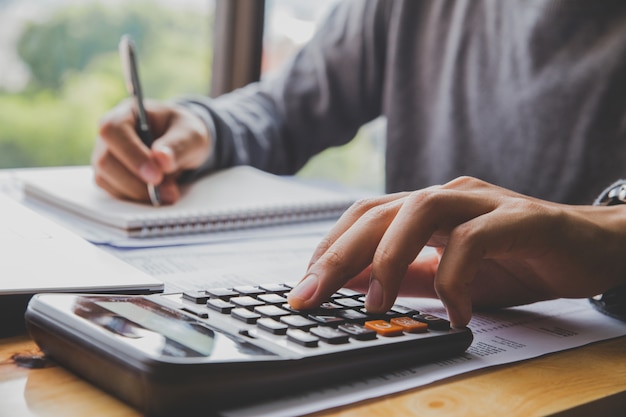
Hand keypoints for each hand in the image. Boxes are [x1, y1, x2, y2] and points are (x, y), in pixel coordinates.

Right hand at [92, 100, 210, 203]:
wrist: (184, 146)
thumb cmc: (185, 133)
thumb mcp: (191, 134)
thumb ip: (178, 144)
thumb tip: (161, 159)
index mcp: (127, 114)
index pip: (114, 131)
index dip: (132, 155)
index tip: (156, 175)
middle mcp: (110, 135)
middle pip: (106, 160)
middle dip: (136, 182)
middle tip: (168, 192)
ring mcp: (107, 156)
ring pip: (107, 180)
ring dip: (138, 193)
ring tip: (169, 193)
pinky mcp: (110, 177)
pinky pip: (113, 192)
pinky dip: (136, 199)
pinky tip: (158, 196)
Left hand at [287, 177, 625, 327]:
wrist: (591, 247)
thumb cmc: (518, 258)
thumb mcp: (451, 274)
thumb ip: (409, 276)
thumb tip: (357, 286)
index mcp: (426, 209)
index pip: (363, 218)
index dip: (328, 249)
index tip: (303, 288)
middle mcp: (447, 197)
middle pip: (377, 212)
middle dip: (336, 256)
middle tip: (309, 296)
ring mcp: (482, 202)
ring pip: (418, 211)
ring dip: (388, 260)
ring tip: (378, 304)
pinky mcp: (520, 218)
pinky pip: (475, 240)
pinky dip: (456, 278)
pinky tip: (457, 311)